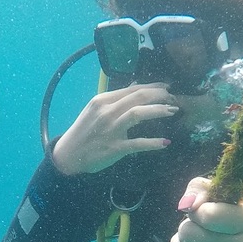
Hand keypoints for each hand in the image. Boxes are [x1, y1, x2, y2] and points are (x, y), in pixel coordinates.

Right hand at [51, 84, 178, 174]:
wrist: (68, 154)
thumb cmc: (84, 132)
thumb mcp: (96, 110)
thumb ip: (115, 99)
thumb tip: (135, 86)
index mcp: (102, 100)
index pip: (132, 89)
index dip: (153, 87)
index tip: (166, 88)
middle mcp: (107, 112)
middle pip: (138, 97)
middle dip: (160, 96)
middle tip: (174, 98)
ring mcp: (111, 129)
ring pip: (138, 113)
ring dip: (159, 110)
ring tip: (173, 111)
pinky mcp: (114, 147)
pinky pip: (137, 143)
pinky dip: (153, 143)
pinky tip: (165, 143)